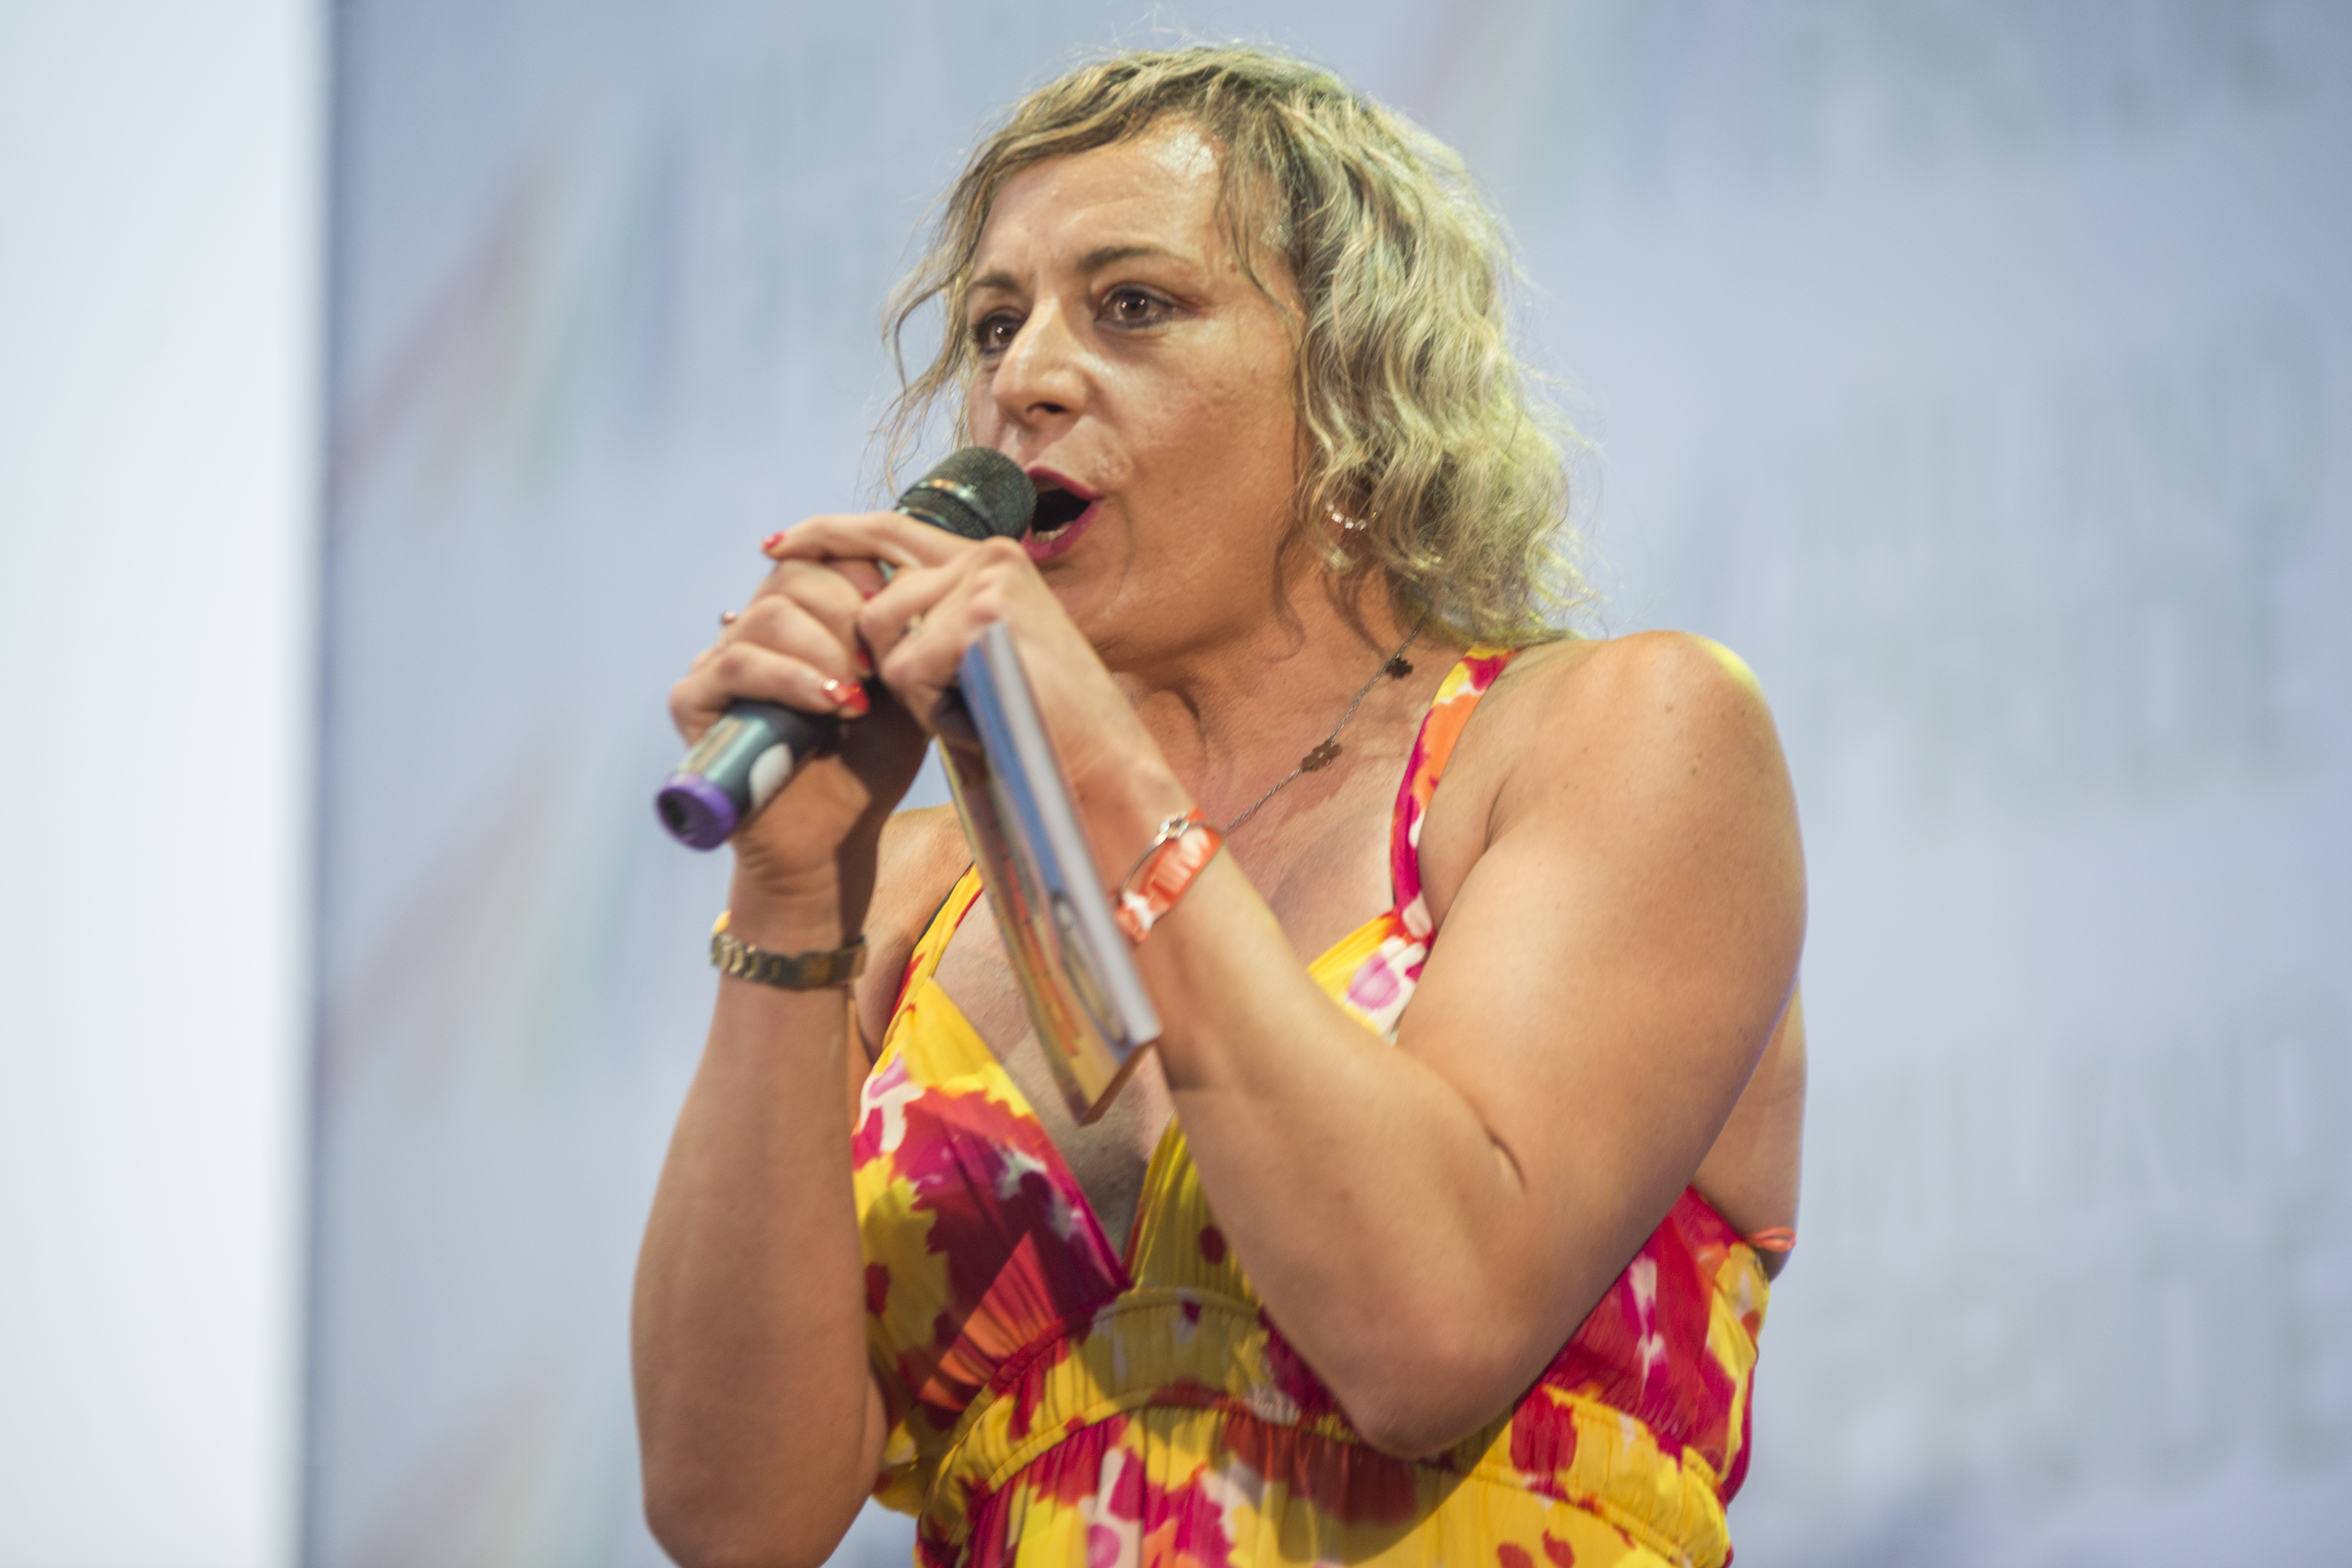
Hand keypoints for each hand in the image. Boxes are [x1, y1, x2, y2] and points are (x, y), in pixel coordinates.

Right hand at [669, 522, 929, 903]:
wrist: (833, 838)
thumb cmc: (868, 763)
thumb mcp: (900, 684)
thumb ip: (899, 627)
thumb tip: (909, 570)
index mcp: (800, 617)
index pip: (820, 554)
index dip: (861, 572)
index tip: (895, 611)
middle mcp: (753, 629)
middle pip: (793, 574)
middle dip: (847, 613)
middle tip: (876, 665)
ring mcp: (718, 661)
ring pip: (768, 617)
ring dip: (824, 650)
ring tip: (856, 697)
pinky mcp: (693, 700)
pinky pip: (736, 665)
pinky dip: (790, 679)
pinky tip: (831, 704)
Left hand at [766, 514, 1183, 855]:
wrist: (1096, 765)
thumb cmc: (1041, 726)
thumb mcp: (979, 658)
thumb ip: (931, 621)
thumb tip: (862, 611)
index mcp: (988, 560)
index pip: (889, 529)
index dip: (829, 536)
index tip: (776, 545)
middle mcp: (988, 556)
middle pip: (875, 591)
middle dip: (863, 641)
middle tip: (917, 684)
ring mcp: (986, 581)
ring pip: (883, 634)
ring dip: (914, 691)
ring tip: (973, 709)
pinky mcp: (980, 617)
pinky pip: (909, 669)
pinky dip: (935, 709)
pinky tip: (980, 717)